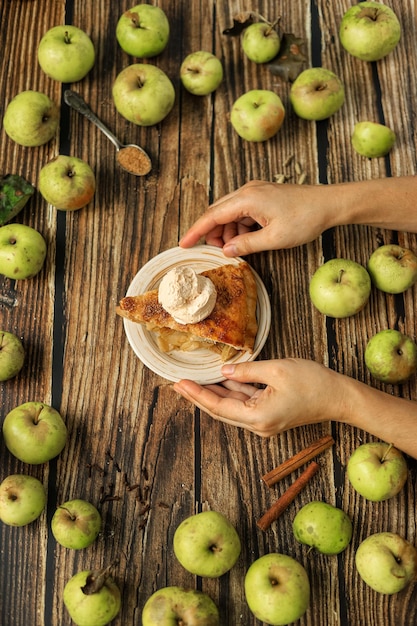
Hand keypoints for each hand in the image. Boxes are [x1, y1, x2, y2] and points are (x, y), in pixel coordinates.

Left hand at [173, 359, 342, 435]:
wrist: (340, 398)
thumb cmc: (314, 383)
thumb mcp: (277, 370)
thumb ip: (247, 372)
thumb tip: (224, 373)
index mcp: (257, 417)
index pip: (218, 407)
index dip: (197, 395)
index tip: (180, 383)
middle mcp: (258, 425)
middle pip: (220, 411)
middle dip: (198, 396)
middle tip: (178, 383)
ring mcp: (264, 422)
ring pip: (231, 408)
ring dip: (213, 394)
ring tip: (193, 381)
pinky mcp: (270, 415)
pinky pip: (244, 404)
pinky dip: (231, 393)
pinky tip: (219, 382)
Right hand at [179, 181, 331, 255]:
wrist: (329, 204)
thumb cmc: (305, 219)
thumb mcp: (274, 238)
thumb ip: (247, 245)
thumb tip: (226, 250)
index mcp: (247, 198)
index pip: (212, 216)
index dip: (196, 231)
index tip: (183, 244)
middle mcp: (247, 191)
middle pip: (218, 212)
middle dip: (212, 233)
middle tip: (213, 252)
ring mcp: (255, 192)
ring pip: (230, 213)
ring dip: (227, 232)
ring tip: (234, 249)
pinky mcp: (263, 196)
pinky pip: (242, 212)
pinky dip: (239, 227)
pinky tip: (245, 240)